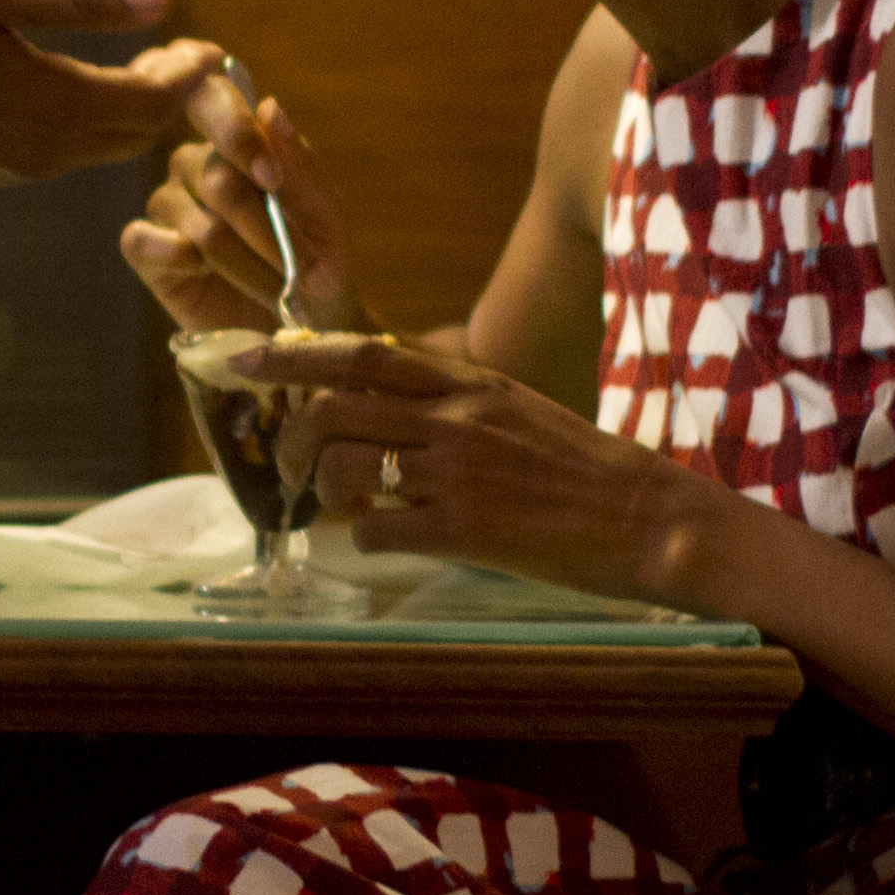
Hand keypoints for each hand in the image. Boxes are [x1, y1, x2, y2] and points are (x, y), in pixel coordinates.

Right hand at [0, 0, 221, 183]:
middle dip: (171, 94)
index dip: (192, 72)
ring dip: (131, 106)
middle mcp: (41, 151)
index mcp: (51, 104)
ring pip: (100, 144)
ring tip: (147, 61)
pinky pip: (62, 150)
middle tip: (188, 51)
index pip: (156, 99)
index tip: (211, 43)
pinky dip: (90, 119)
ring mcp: (11, 166)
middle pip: (136, 131)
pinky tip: (81, 81)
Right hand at [124, 66, 373, 334]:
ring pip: (199, 228)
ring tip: (279, 291)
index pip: (215, 101)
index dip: (239, 137)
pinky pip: (142, 240)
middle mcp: (196, 164)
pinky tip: (208, 278)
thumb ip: (299, 164)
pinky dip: (183, 264)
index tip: (274, 183)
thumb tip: (268, 106)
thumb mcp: (327, 216)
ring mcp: (168, 204)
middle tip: (302, 272)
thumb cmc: (321, 263)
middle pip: (219, 183)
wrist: (306, 328)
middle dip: (268, 235)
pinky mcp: (146, 247)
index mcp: (240, 142)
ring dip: (248, 267)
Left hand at [249, 331, 721, 604]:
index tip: (246, 359)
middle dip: (290, 438)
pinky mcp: (467, 529)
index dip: (294, 355)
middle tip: (287, 467)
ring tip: (327, 507)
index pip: (362, 354)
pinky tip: (377, 540)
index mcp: (469, 383)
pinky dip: (360, 538)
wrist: (648, 516)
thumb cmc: (585, 469)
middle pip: (334, 408)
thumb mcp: (517, 409)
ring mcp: (459, 473)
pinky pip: (379, 530)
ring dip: (318, 489)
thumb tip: (385, 406)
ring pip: (345, 465)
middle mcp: (456, 418)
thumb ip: (453, 401)